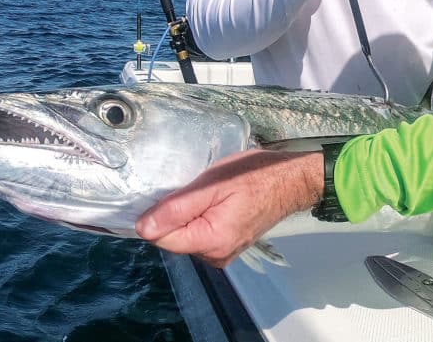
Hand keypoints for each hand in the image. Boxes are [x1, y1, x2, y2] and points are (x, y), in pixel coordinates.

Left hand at [135, 149, 323, 265]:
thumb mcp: (212, 184)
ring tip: (210, 193)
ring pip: (187, 236)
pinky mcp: (229, 246)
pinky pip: (201, 235)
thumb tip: (142, 228)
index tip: (172, 192)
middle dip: (177, 213)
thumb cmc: (254, 175)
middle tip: (198, 188)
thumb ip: (176, 208)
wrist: (290, 180)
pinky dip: (201, 218)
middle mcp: (215, 256)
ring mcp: (224, 254)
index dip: (160, 214)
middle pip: (174, 238)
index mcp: (210, 243)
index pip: (162, 238)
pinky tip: (216, 201)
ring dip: (190, 214)